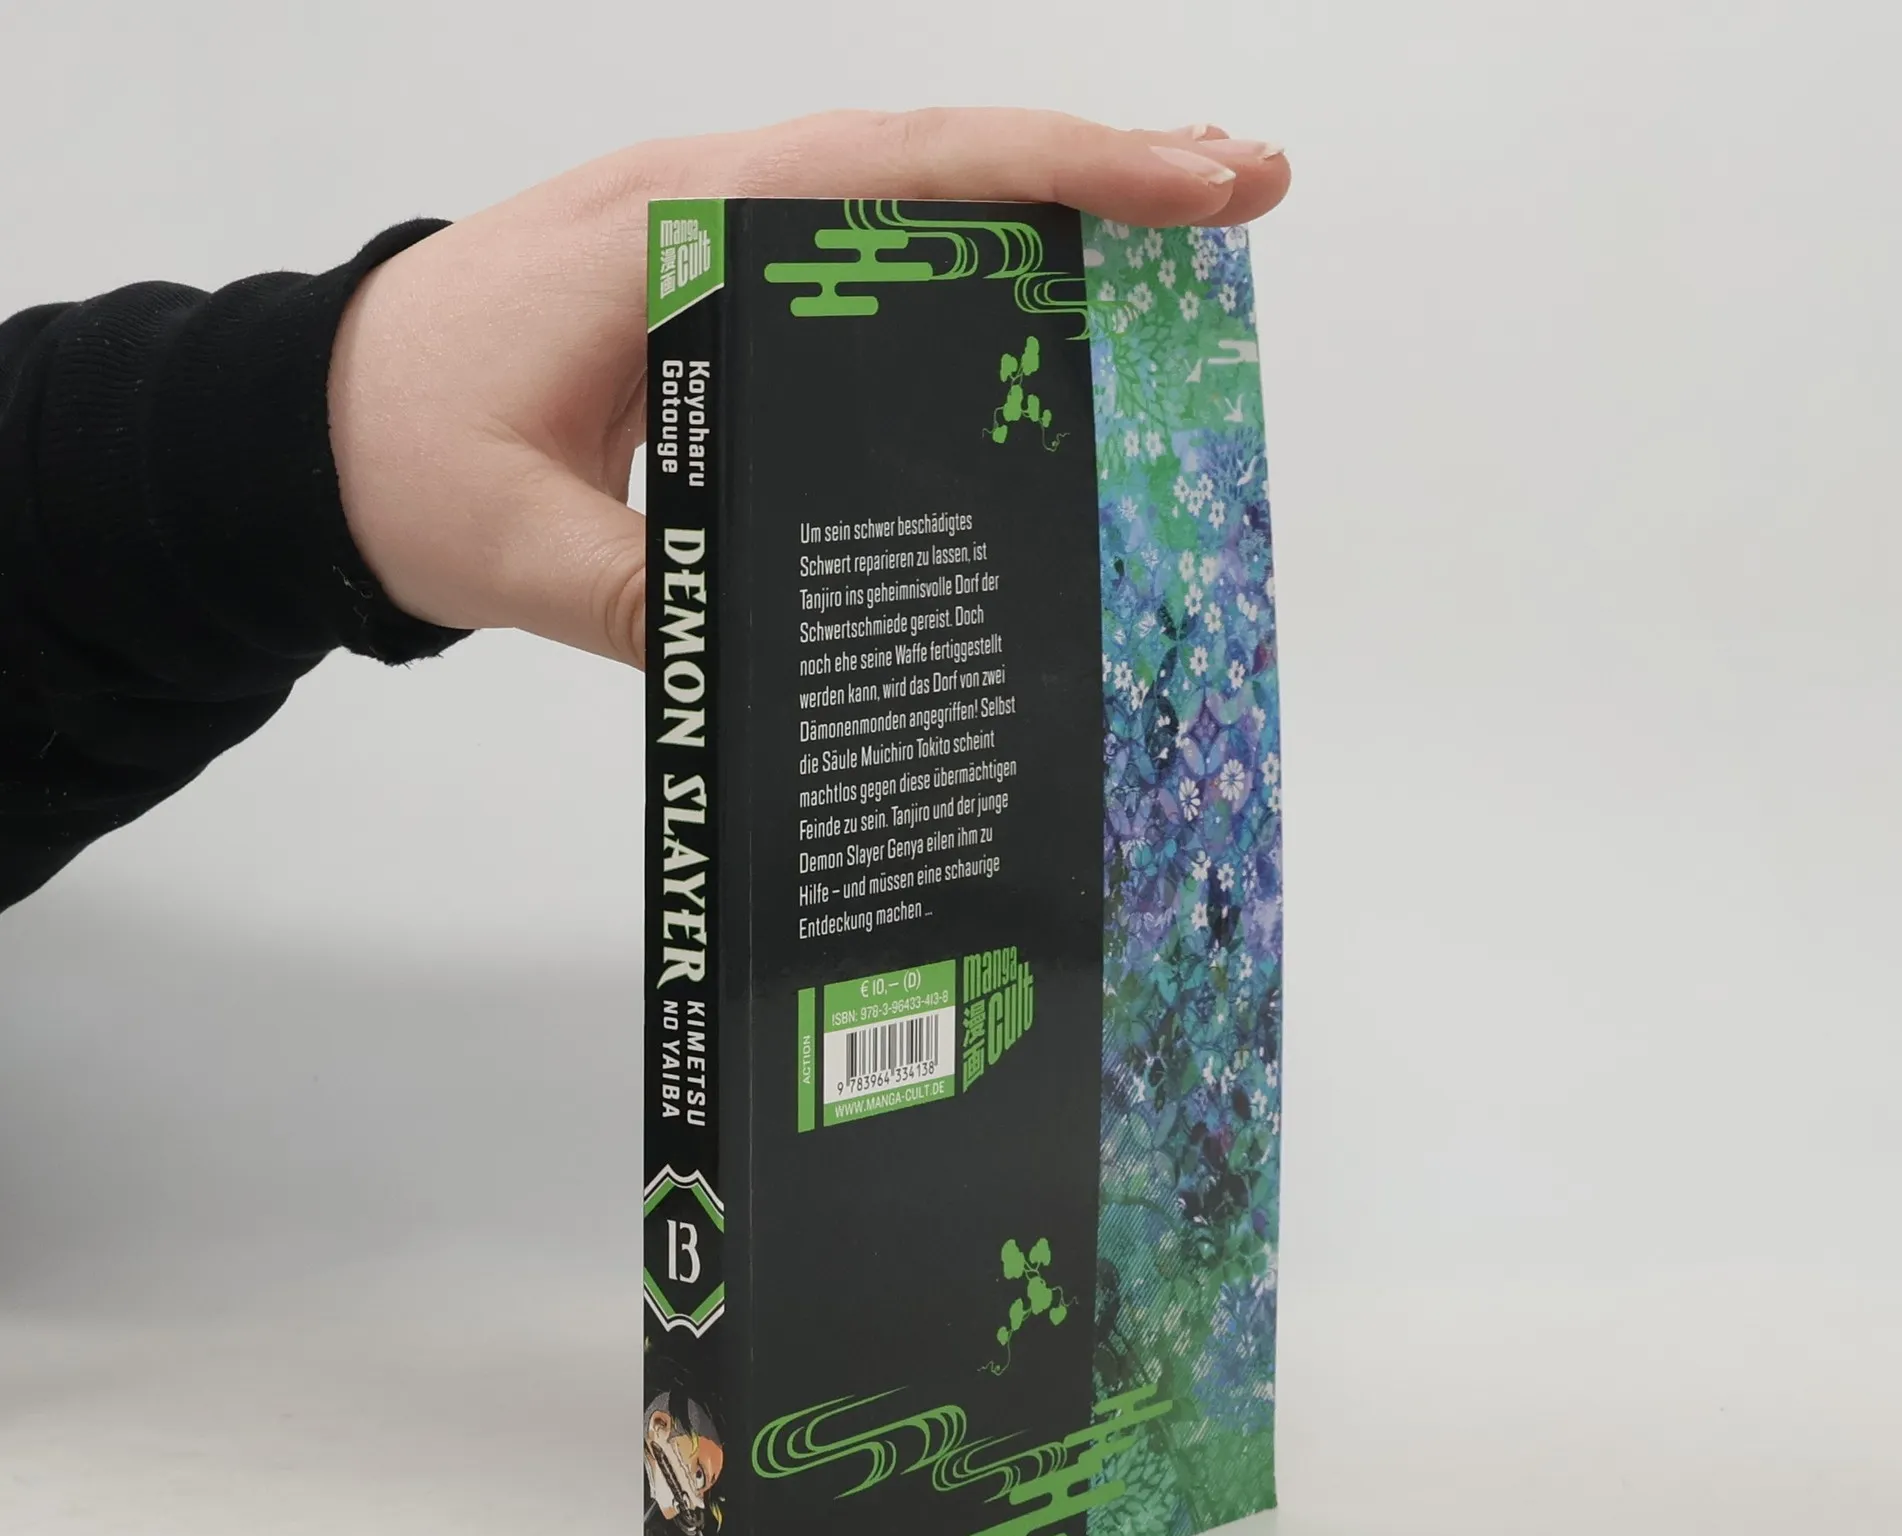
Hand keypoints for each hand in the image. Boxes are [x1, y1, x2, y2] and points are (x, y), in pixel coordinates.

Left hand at [327, 108, 1289, 669]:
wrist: (309, 421)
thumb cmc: (399, 454)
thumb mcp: (516, 549)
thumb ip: (647, 603)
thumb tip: (776, 664)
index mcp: (681, 233)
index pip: (898, 172)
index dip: (1056, 171)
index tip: (1190, 182)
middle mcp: (711, 206)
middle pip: (935, 154)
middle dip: (1098, 164)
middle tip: (1242, 192)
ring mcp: (715, 232)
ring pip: (906, 186)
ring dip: (1045, 199)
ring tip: (1181, 233)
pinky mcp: (714, 282)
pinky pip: (862, 239)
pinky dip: (964, 244)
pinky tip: (1031, 294)